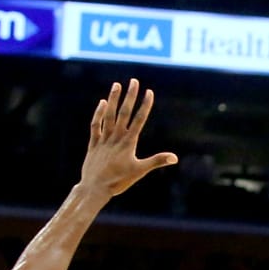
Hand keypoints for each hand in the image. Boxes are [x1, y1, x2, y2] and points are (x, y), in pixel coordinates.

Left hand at [81, 79, 177, 197]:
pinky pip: (96, 125)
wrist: (95, 188)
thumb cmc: (119, 181)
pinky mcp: (94, 143)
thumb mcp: (140, 171)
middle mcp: (116, 137)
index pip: (139, 120)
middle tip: (134, 81)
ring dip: (113, 99)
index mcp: (128, 143)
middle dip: (130, 96)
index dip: (145, 105)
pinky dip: (99, 114)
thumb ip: (157, 161)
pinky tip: (102, 103)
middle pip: (124, 113)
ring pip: (109, 115)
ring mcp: (104, 139)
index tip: (149, 92)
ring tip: (117, 85)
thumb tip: (175, 157)